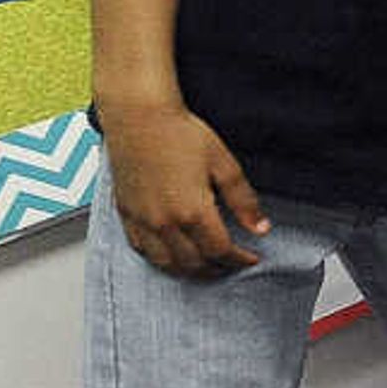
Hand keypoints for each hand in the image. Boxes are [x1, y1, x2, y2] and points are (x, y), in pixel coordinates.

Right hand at [99, 98, 267, 276]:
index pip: (220, 251)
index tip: (251, 258)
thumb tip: (260, 227)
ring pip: (166, 263)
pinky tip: (172, 255)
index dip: (239, 260)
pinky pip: (141, 249)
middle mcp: (164, 221)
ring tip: (206, 267)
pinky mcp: (126, 213)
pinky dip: (160, 259)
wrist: (138, 116)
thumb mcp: (224, 164)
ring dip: (189, 271)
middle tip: (231, 265)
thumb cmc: (178, 133)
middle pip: (194, 263)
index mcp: (192, 211)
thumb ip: (243, 200)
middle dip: (217, 269)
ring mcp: (141, 220)